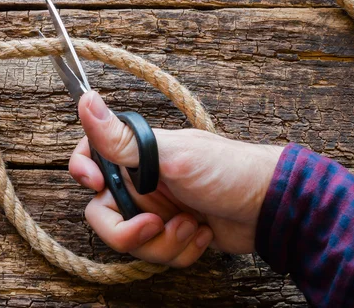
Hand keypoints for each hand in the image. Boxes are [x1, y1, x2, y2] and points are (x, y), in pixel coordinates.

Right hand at [69, 91, 283, 266]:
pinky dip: (182, 250)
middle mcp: (141, 181)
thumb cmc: (227, 171)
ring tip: (194, 225)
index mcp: (136, 155)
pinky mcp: (173, 233)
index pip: (89, 157)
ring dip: (166, 242)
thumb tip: (86, 98)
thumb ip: (123, 139)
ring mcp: (157, 208)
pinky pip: (158, 254)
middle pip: (105, 215)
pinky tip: (204, 234)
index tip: (99, 187)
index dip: (84, 174)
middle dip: (131, 231)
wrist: (269, 208)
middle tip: (156, 224)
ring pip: (133, 241)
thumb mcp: (171, 156)